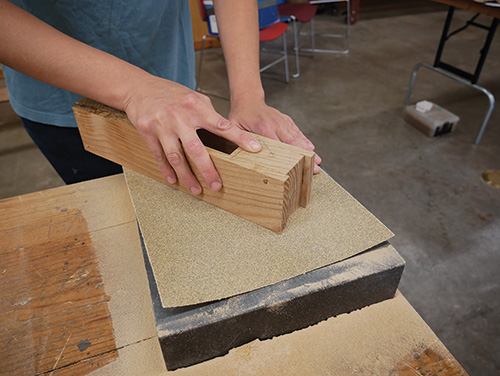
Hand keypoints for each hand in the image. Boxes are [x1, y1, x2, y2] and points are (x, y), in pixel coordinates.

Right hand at [123, 76, 261, 194]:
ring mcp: (162, 126)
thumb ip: (209, 113)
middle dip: (208, 170)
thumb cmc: (171, 93)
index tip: (254, 149)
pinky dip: (166, 170)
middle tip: (217, 185)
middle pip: (196, 149)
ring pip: (176, 157)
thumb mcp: (194, 96)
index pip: (222, 125)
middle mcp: (180, 118)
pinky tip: (174, 180)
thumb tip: (227, 129)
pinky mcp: (147, 133)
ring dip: (187, 176)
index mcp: (196, 108)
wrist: (138, 88)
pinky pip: (159, 156)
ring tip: (196, 190)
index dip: (239, 138)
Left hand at [228, 97, 321, 173]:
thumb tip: (252, 150)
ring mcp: (283, 122)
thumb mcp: (234, 126)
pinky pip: (298, 132)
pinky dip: (305, 141)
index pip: (278, 144)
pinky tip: (311, 149)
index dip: (288, 156)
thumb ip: (240, 138)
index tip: (296, 166)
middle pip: (293, 143)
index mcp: (263, 127)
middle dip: (304, 156)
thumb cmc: (240, 116)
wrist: (248, 100)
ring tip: (317, 162)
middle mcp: (276, 124)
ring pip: (298, 138)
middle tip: (313, 167)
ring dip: (308, 150)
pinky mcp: (287, 121)